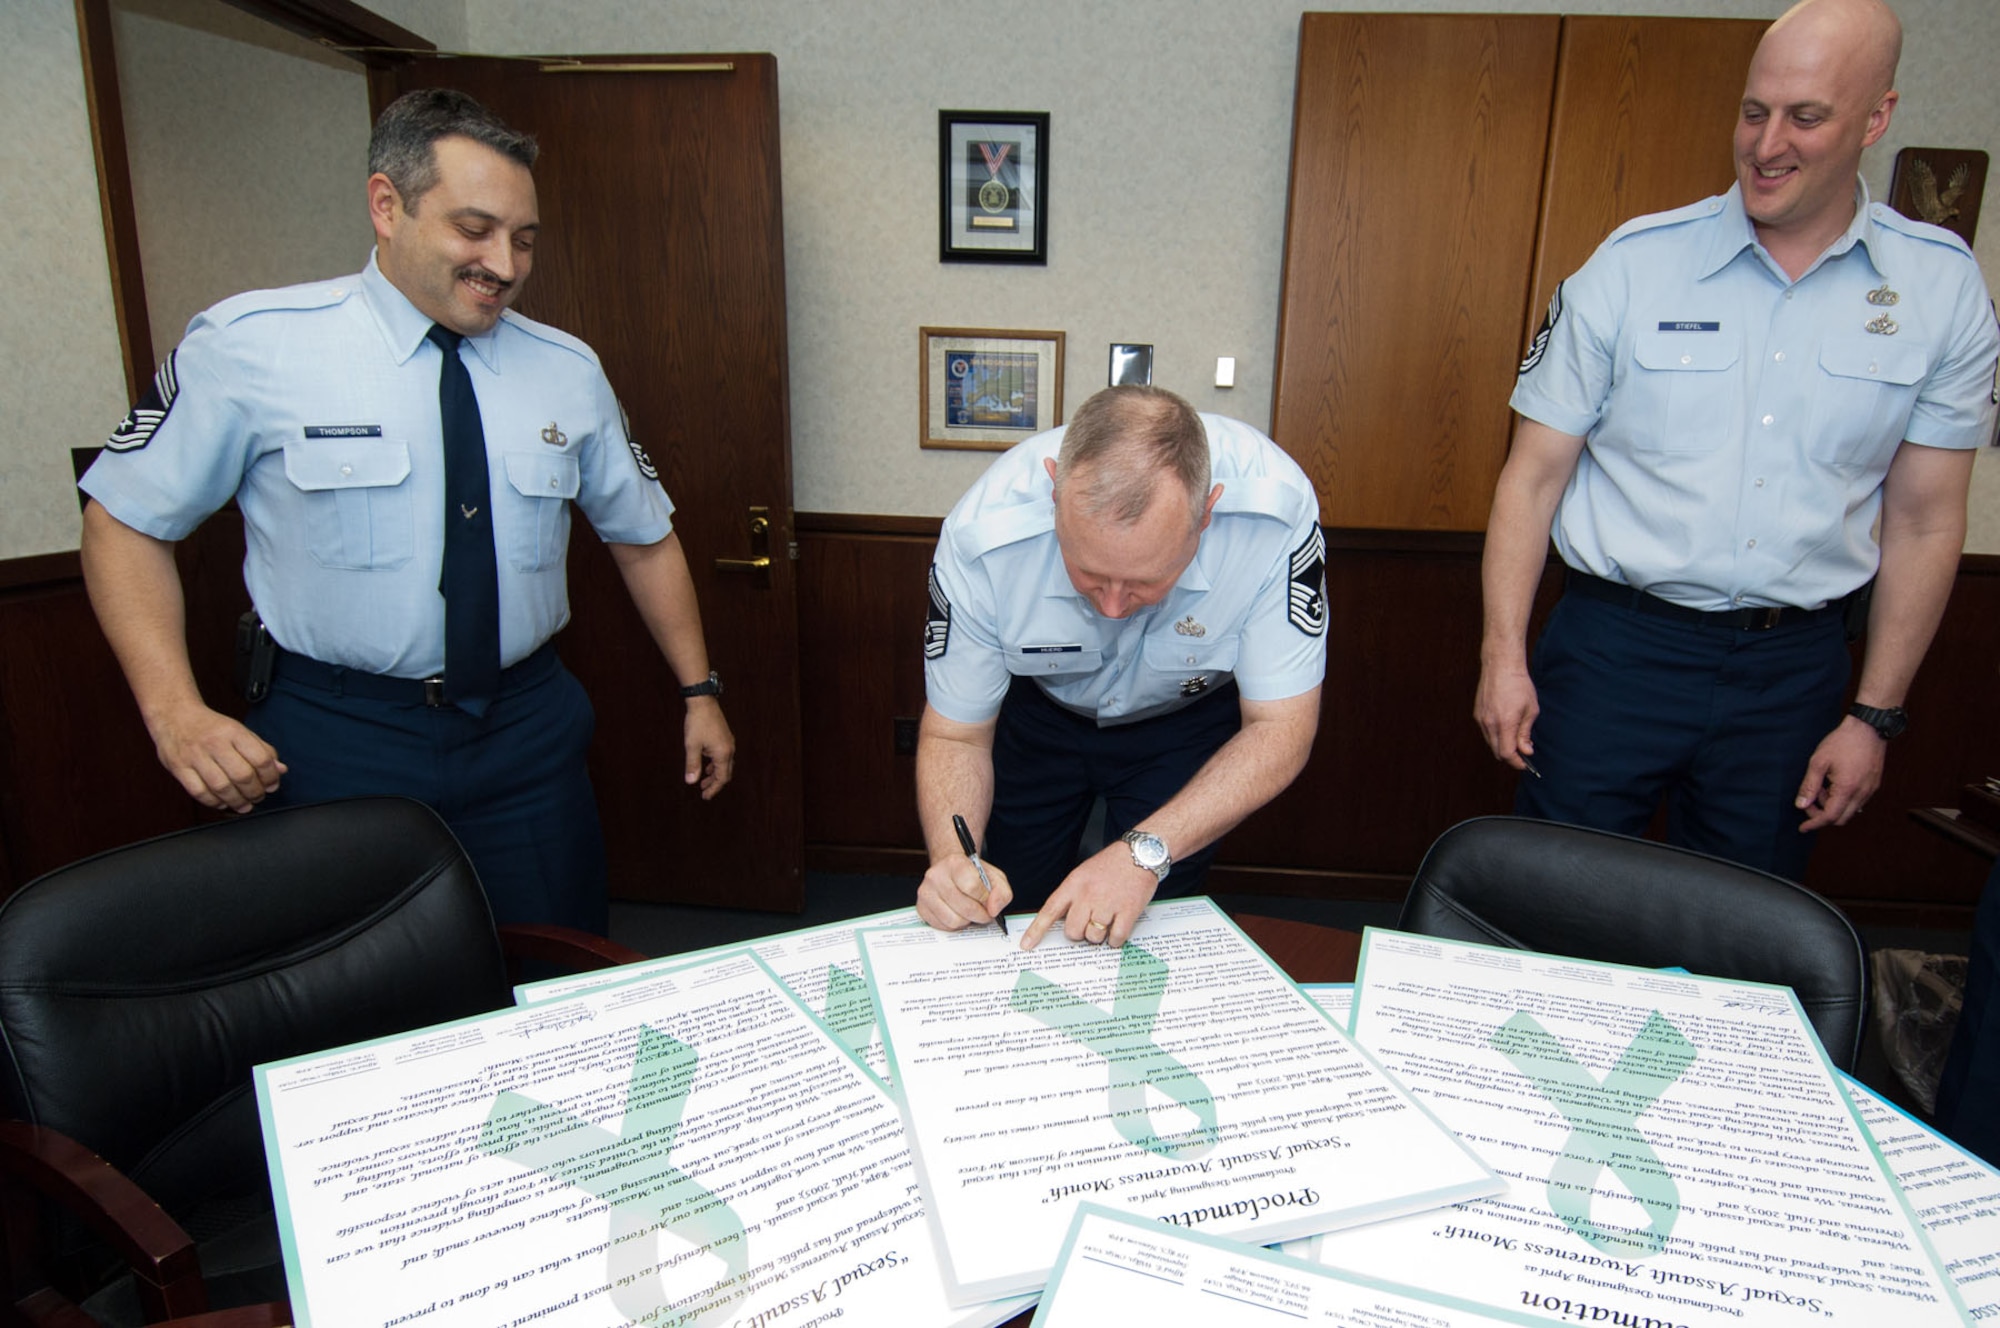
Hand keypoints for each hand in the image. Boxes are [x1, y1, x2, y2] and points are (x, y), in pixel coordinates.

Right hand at [148, 702, 285, 812]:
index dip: (271, 777)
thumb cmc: (211, 726)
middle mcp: (214, 743)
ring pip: (221, 787)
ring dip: (237, 801)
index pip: (261, 758)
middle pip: (242, 775)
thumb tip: (280, 769)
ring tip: (244, 805)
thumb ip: (262, 749)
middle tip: (258, 797)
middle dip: (255, 792)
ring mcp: (194, 756)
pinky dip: (214, 802)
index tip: (272, 785)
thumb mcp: (240, 731)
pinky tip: (223, 802)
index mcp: (233, 732)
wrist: (174, 714)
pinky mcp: (179, 767)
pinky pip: (199, 792)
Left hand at [683, 699, 734, 798]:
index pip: (721, 778)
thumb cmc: (697, 723)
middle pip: (725, 773)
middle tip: (704, 792)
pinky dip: (715, 765)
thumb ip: (692, 765)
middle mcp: (729, 750)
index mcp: (723, 754)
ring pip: (724, 765)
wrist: (703, 702)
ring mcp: (728, 743)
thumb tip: (690, 782)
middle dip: (715, 784)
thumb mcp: (692, 746)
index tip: (705, 797)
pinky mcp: (724, 737)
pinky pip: (723, 756)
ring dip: (714, 774)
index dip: (713, 789)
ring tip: (703, 781)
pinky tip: (707, 765)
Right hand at [916, 853, 1011, 930]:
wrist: (951, 872)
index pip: (973, 886)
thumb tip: (993, 909)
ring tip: (970, 912)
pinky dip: (955, 925)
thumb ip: (1001, 892)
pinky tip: (958, 914)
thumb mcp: (994, 877)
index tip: (988, 899)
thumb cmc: (973, 875)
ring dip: (967, 921)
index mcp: (954, 862)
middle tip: (984, 912)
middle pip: (965, 907)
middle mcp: (936, 875)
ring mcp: (926, 892)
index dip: (985, 898)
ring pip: (954, 921)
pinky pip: (943, 927)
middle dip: (980, 914)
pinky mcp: (921, 908)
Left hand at [1020, 843, 1159, 950]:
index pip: (1050, 911)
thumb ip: (1073, 895)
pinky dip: (1116, 939)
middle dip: (1079, 933)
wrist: (1141, 852)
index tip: (1026, 945)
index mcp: (1074, 884)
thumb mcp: (1084, 873)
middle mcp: (1088, 895)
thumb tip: (1066, 921)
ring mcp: (1108, 904)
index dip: (1036, 930)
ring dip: (1099, 936)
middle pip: (1072, 931)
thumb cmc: (1113, 863)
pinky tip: (1118, 928)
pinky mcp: (1128, 911)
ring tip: (1107, 921)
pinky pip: (1115, 938)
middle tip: (1088, 924)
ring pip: (1094, 937)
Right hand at [1474, 663, 1539, 769]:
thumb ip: (1526, 733)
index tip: (1525, 764)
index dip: (1517, 762)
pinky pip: (1486, 732)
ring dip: (1502, 746)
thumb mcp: (1531, 710)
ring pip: (1491, 743)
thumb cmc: (1519, 684)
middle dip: (1510, 756)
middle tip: (1523, 753)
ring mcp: (1481, 719)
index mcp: (1505, 723)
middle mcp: (1489, 724)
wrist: (1500, 666)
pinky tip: (1506, 727)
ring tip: (1516, 739)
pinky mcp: (1477, 714)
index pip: (1507, 753)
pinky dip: (1496, 736)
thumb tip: (1527, 751)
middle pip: (1497, 752)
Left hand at [1794, 716, 1886, 831]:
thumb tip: (1801, 805)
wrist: (1869, 728)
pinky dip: (1843, 799)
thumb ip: (1809, 786)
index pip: (1830, 817)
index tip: (1803, 828)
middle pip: (1841, 818)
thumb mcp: (1818, 762)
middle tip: (1810, 799)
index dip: (1814, 824)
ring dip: (1833, 806)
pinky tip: (1834, 783)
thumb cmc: (1842, 742)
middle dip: (1822, 814)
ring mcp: (1870, 790)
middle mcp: (1862, 794)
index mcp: (1847, 789)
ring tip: (1822, 786)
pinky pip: (1858, 801)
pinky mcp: (1874, 784)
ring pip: (1850, 810)